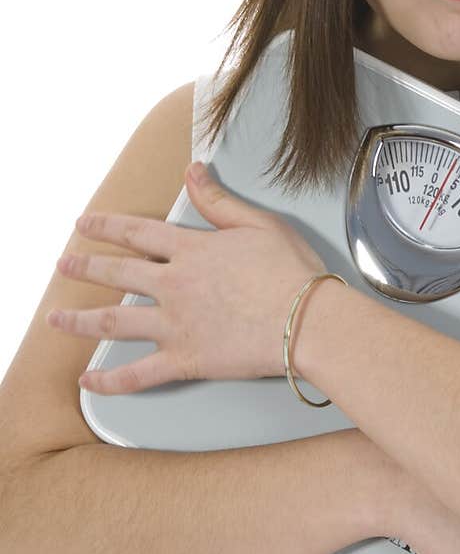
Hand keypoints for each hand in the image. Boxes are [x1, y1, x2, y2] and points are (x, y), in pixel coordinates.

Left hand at [47, 160, 328, 392]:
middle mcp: (175, 285)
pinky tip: (88, 381)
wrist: (308, 320)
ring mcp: (176, 324)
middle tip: (65, 263)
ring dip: (80, 319)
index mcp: (192, 250)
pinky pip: (138, 374)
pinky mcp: (185, 359)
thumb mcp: (259, 224)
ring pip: (115, 321)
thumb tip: (193, 172)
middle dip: (86, 266)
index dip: (108, 226)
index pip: (138, 233)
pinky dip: (110, 381)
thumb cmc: (292, 274)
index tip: (85, 224)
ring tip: (56, 318)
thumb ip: (219, 200)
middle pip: (119, 272)